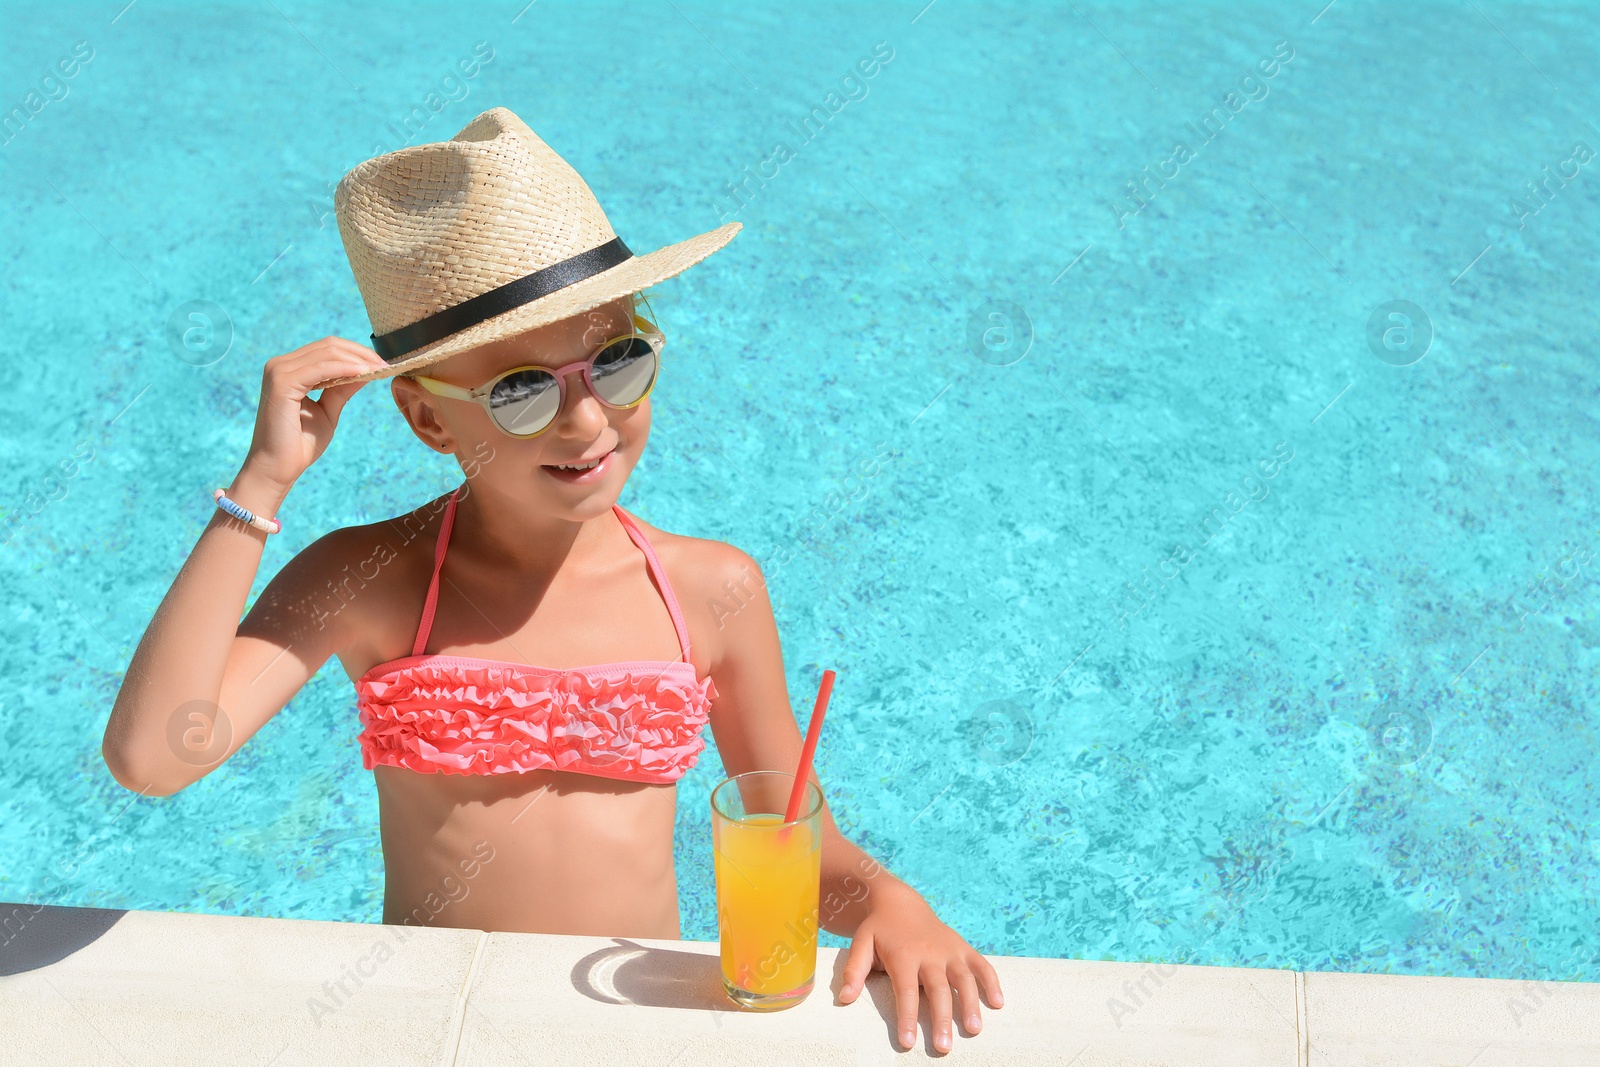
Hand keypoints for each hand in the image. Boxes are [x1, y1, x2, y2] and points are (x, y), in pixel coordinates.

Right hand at [243, 337, 387, 491]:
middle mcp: (280, 365)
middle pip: (327, 346)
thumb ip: (342, 388)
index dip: (356, 352)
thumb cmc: (300, 443)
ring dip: (357, 359)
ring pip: (326, 353)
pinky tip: (364, 373)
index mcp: (289, 369)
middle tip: (385, 364)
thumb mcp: (328, 410)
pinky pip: (320, 369)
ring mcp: (278, 372)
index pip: (326, 349)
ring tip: (379, 368)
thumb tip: (366, 369)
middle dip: (360, 353)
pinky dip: (345, 368)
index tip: (381, 363)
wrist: (278, 468)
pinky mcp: (282, 383)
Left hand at [837, 889, 1003, 1052]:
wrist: (899, 902)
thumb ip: (854, 970)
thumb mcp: (861, 943)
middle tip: (943, 1047)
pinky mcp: (962, 947)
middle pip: (938, 989)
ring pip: (963, 978)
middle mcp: (930, 953)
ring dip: (970, 1004)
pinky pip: (981, 964)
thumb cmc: (878, 929)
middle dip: (942, 1019)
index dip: (907, 1017)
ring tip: (973, 1029)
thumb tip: (844, 999)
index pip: (906, 991)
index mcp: (904, 955)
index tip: (908, 1042)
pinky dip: (991, 981)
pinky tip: (998, 1003)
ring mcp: (949, 950)